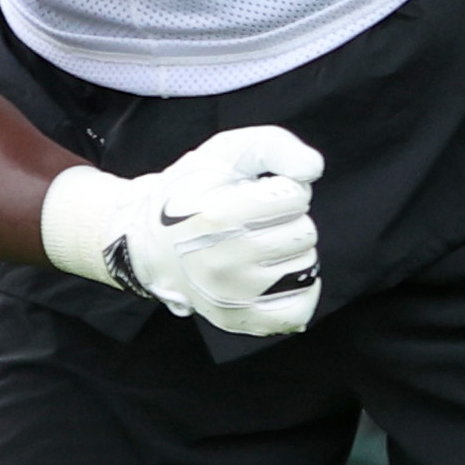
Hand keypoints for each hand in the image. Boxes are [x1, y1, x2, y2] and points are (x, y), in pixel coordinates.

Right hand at [43, 125, 325, 335]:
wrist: (151, 242)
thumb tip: (312, 168)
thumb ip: (274, 145)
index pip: (296, 197)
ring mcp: (229, 296)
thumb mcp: (227, 152)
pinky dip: (300, 291)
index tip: (256, 193)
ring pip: (306, 267)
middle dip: (287, 220)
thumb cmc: (195, 191)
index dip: (282, 188)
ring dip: (290, 252)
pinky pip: (297, 311)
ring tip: (256, 245)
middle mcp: (222, 261)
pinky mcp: (236, 319)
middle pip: (304, 233)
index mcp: (218, 215)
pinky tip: (277, 274)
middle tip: (254, 221)